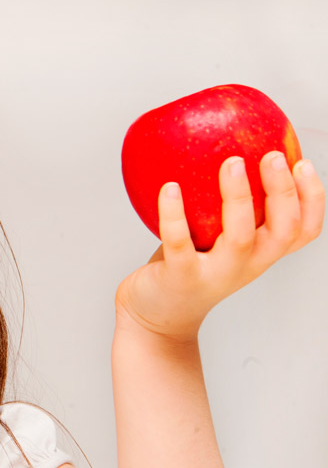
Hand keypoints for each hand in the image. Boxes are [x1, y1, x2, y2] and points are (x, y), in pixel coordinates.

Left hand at [115, 151, 324, 339]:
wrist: (155, 318)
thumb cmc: (186, 269)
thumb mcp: (215, 240)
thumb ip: (224, 209)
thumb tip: (222, 149)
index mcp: (260, 254)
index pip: (304, 230)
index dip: (313, 198)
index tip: (304, 162)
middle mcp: (246, 265)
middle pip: (283, 230)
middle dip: (284, 191)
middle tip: (272, 155)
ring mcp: (215, 273)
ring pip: (239, 235)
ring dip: (239, 196)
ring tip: (231, 162)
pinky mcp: (180, 277)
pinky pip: (179, 241)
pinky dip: (174, 213)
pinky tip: (170, 187)